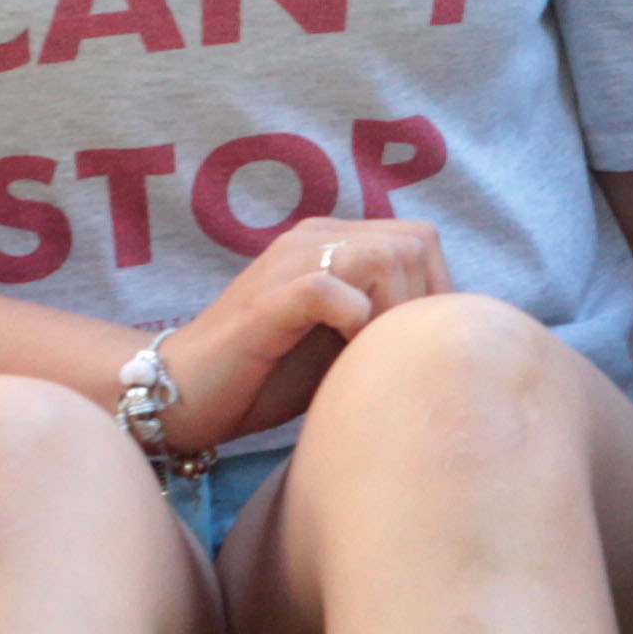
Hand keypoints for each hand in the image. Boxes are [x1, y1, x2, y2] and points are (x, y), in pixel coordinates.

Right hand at [170, 212, 450, 447]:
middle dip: (420, 303)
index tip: (417, 343)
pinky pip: (331, 290)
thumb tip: (449, 331)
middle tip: (394, 351)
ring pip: (384, 256)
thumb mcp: (345, 344)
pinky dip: (352, 321)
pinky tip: (343, 352)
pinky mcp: (266, 301)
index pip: (422, 240)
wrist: (182, 394)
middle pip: (414, 244)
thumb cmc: (267, 374)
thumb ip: (389, 322)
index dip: (436, 291)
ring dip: (392, 312)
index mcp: (335, 241)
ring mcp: (288, 264)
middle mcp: (314, 238)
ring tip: (371, 353)